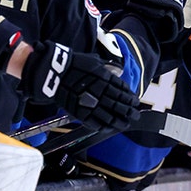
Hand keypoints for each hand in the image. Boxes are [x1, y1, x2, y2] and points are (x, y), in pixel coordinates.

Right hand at [21, 42, 137, 131]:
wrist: (55, 71)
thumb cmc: (74, 64)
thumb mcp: (94, 61)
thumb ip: (106, 68)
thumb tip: (116, 72)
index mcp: (107, 80)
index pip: (124, 92)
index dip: (130, 98)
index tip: (135, 102)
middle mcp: (102, 93)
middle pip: (120, 105)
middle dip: (130, 111)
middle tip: (135, 115)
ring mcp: (92, 104)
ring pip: (111, 116)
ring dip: (120, 121)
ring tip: (126, 124)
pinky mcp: (81, 113)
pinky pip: (96, 123)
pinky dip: (104, 127)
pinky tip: (109, 128)